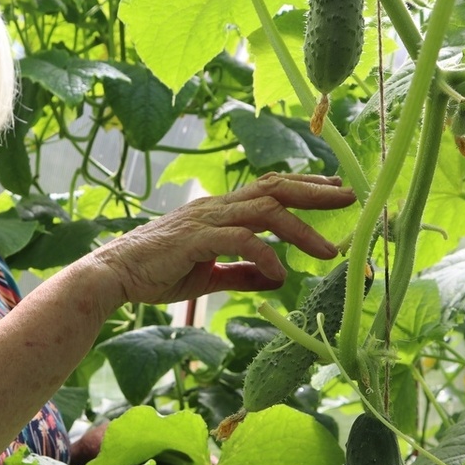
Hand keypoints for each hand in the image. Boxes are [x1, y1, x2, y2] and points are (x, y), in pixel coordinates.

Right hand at [85, 172, 354, 308]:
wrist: (113, 275)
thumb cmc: (156, 273)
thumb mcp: (209, 274)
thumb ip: (241, 273)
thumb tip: (275, 278)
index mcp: (219, 211)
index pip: (268, 188)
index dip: (303, 185)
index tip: (334, 188)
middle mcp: (216, 208)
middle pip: (274, 189)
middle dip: (315, 192)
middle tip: (350, 197)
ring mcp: (206, 220)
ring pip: (264, 212)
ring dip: (301, 229)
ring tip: (328, 251)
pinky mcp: (196, 239)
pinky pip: (241, 242)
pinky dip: (266, 256)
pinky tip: (281, 276)